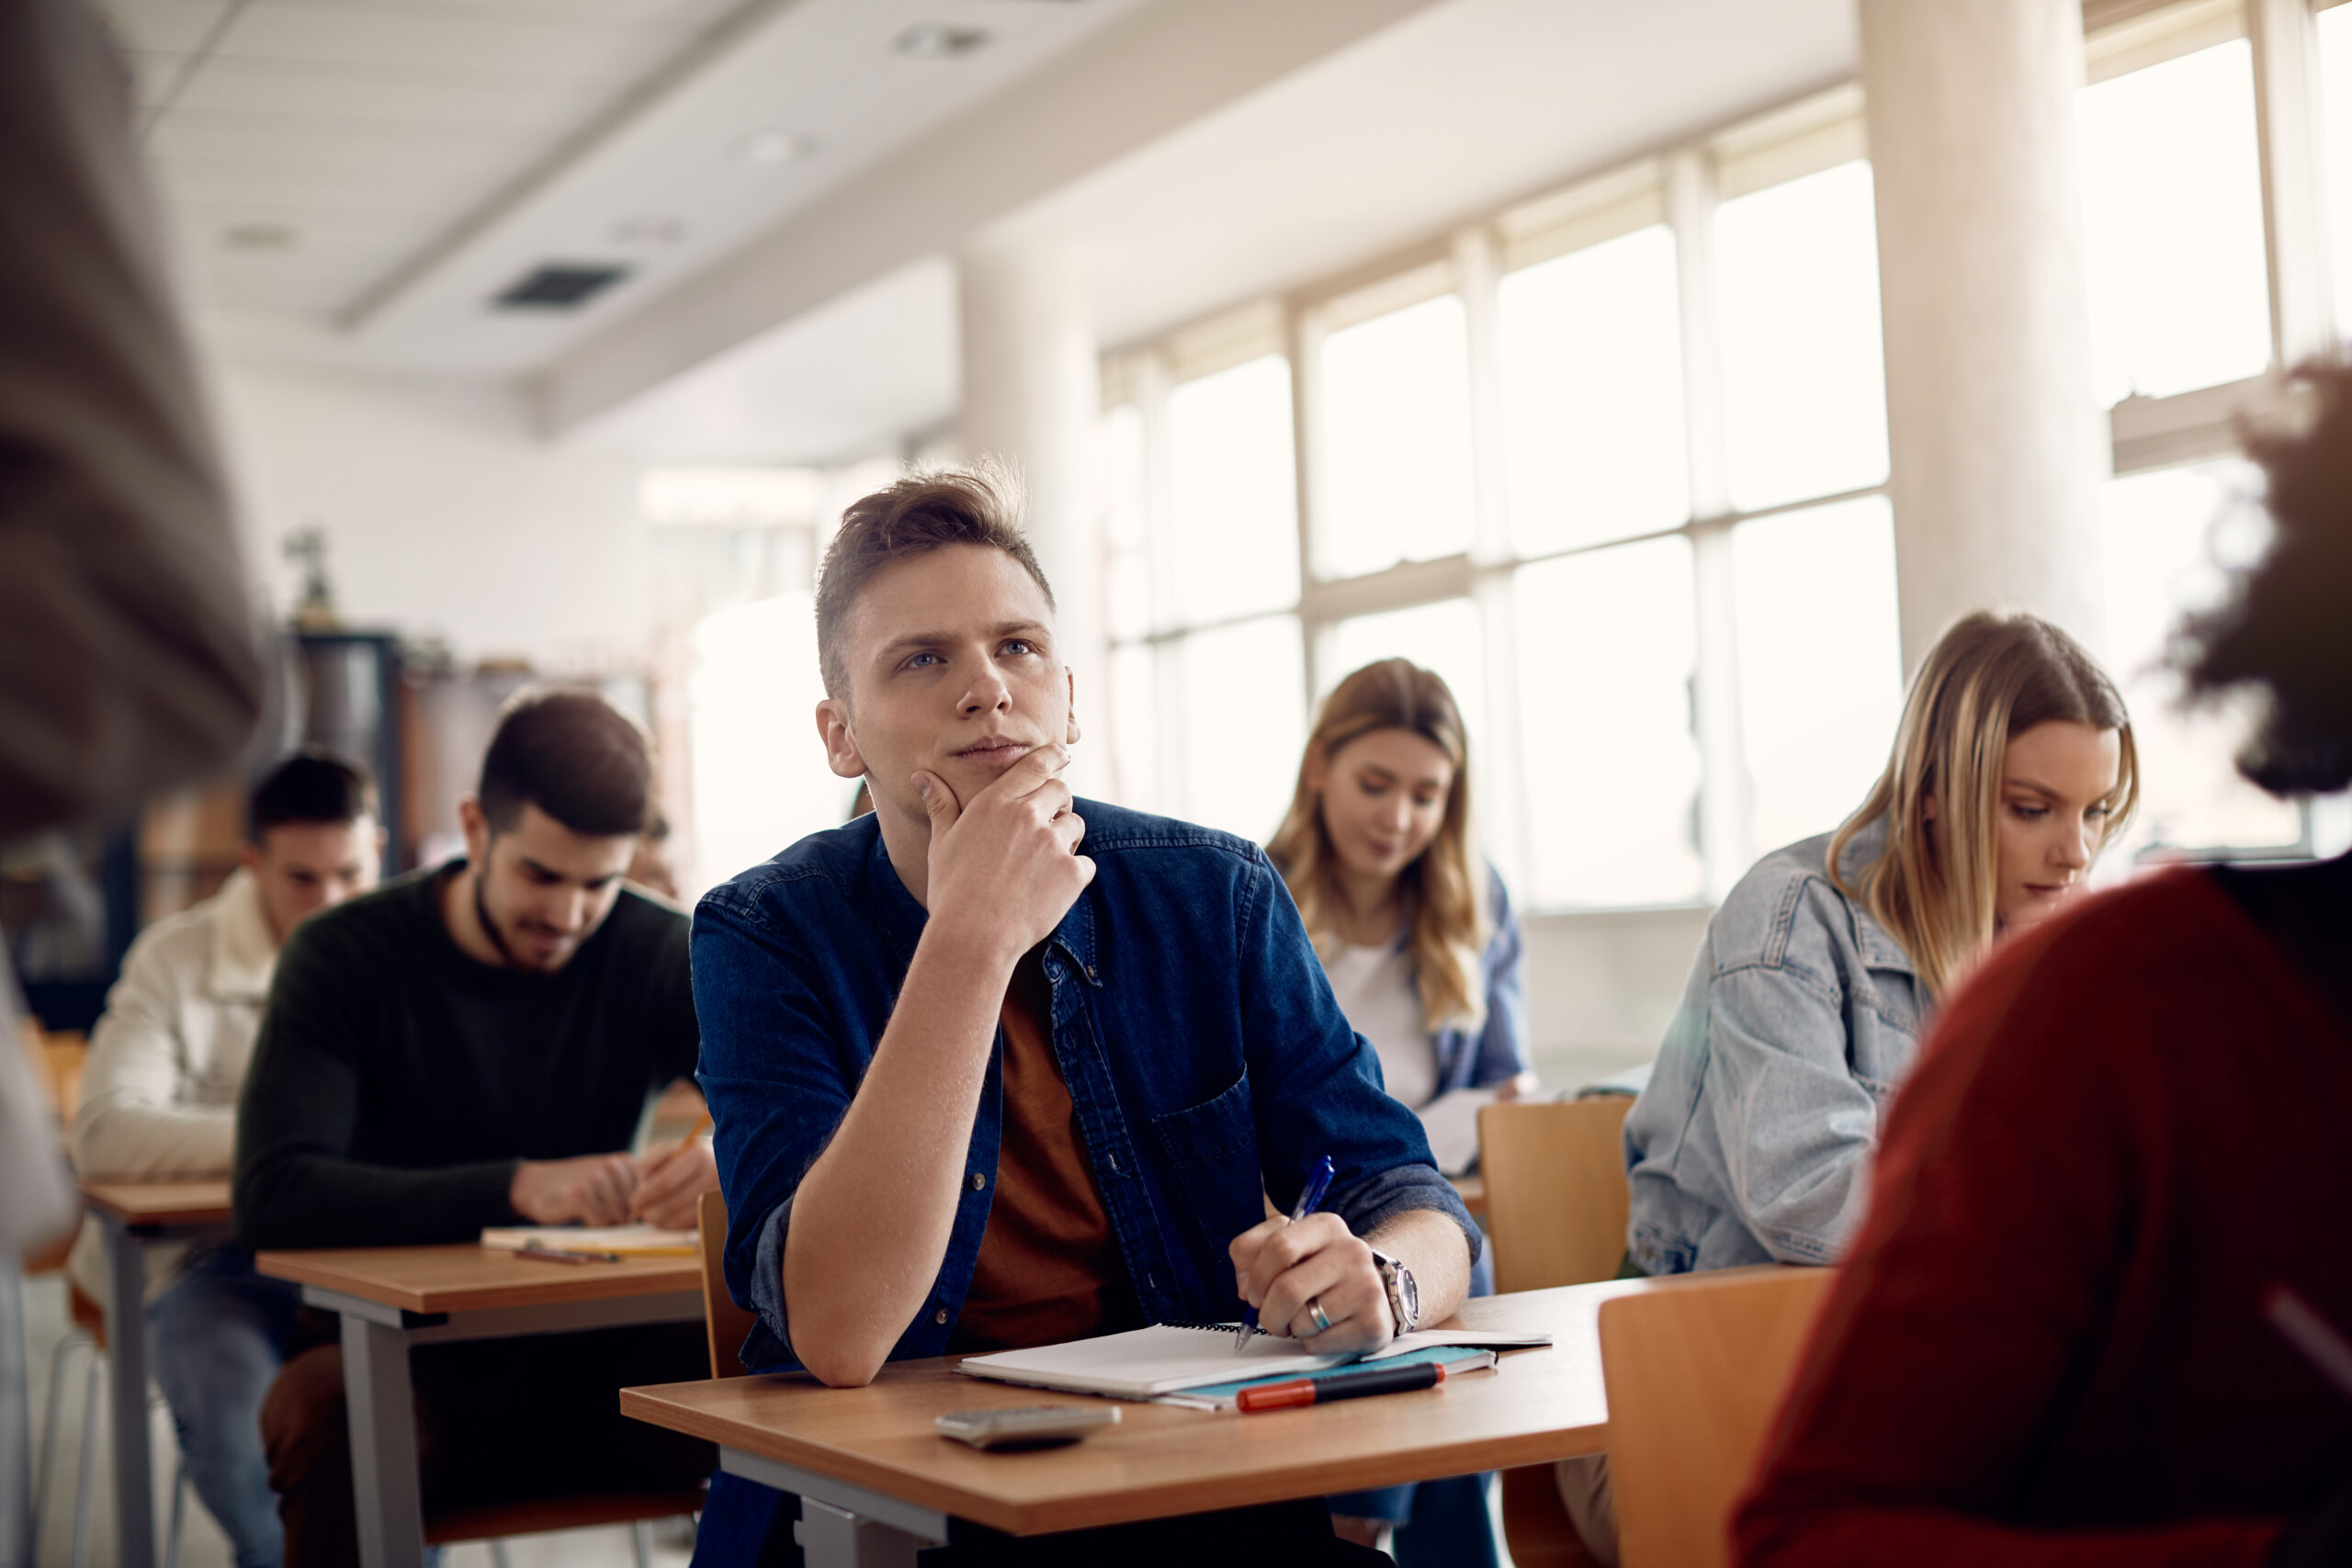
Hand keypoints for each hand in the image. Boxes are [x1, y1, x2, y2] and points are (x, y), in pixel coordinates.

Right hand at [509, 1153, 639, 1225]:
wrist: (536, 1185)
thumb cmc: (578, 1187)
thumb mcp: (609, 1179)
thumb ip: (634, 1187)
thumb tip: (660, 1209)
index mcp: (624, 1161)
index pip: (651, 1193)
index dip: (639, 1209)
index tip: (626, 1210)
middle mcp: (612, 1165)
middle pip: (635, 1208)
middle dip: (622, 1217)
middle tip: (601, 1209)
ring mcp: (596, 1179)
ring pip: (620, 1217)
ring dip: (606, 1221)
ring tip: (591, 1209)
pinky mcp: (580, 1195)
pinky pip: (601, 1222)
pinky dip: (592, 1224)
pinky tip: (580, 1214)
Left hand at [630, 1140, 718, 1228]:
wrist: (725, 1158)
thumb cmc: (690, 1154)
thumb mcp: (671, 1149)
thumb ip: (650, 1164)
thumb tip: (641, 1189)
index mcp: (699, 1155)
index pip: (666, 1182)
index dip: (646, 1195)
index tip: (634, 1201)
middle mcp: (713, 1174)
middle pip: (674, 1202)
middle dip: (651, 1211)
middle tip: (640, 1213)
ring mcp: (720, 1193)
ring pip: (683, 1216)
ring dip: (661, 1221)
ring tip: (650, 1217)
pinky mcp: (722, 1208)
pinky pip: (693, 1222)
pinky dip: (674, 1225)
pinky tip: (665, 1220)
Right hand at [915, 743, 1093, 959]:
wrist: (972, 936)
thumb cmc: (951, 890)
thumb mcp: (941, 843)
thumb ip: (941, 804)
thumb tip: (921, 776)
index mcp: (995, 803)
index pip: (1035, 764)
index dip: (1053, 756)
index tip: (1062, 754)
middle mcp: (1027, 816)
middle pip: (1061, 792)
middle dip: (1059, 803)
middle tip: (1048, 824)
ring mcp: (1052, 843)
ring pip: (1075, 825)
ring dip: (1066, 838)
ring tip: (1045, 863)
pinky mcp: (1071, 873)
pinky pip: (1084, 864)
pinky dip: (1074, 875)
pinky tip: (1052, 890)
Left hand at [1229, 1211, 1393, 1353]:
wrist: (1373, 1292)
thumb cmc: (1318, 1270)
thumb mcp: (1286, 1246)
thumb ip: (1252, 1252)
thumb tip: (1246, 1285)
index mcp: (1326, 1227)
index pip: (1280, 1246)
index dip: (1257, 1276)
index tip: (1253, 1291)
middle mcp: (1352, 1251)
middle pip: (1288, 1289)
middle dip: (1268, 1311)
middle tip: (1270, 1316)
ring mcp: (1367, 1287)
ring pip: (1302, 1320)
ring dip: (1290, 1328)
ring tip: (1303, 1319)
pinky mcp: (1373, 1322)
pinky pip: (1319, 1342)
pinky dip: (1310, 1342)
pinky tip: (1324, 1329)